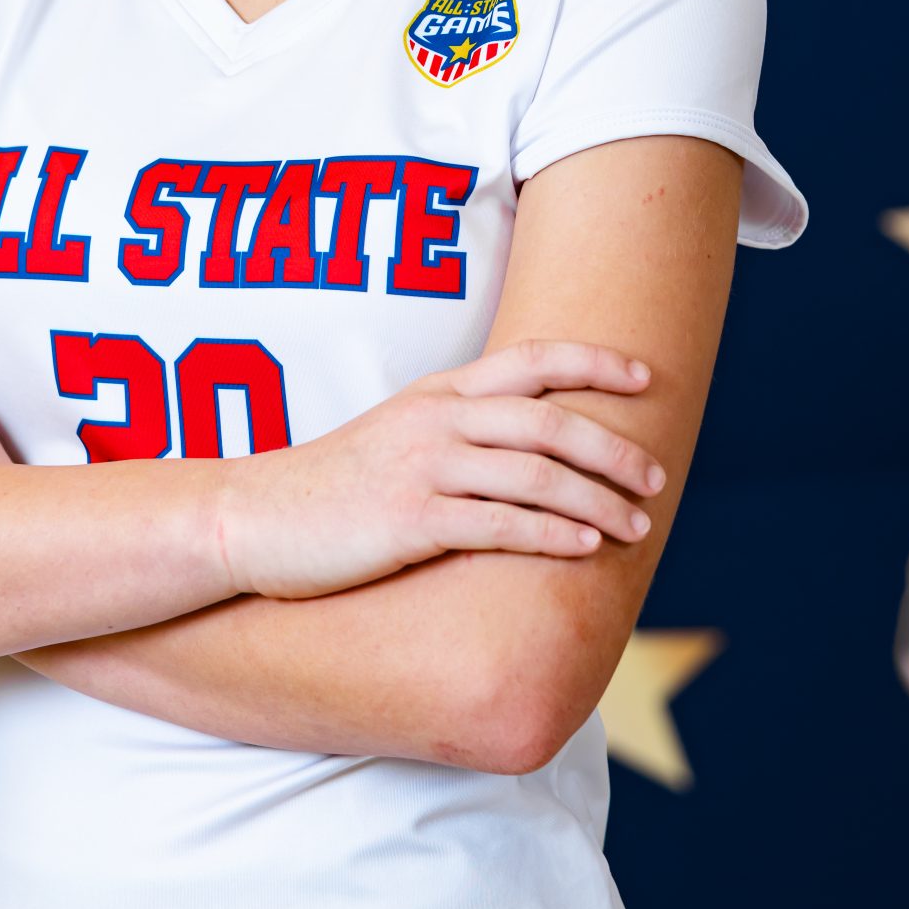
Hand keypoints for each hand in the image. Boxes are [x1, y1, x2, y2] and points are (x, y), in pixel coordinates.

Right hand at [217, 338, 665, 601]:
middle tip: (656, 476)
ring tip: (636, 525)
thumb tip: (531, 450)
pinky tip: (584, 549)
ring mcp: (423, 469)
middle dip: (614, 448)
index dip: (595, 363)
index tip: (645, 377)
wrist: (253, 520)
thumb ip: (460, 430)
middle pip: (550, 421)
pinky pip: (499, 525)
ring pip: (536, 475)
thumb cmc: (334, 487)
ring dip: (598, 500)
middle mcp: (437, 420)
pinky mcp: (409, 522)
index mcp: (439, 392)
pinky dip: (551, 535)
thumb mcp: (400, 436)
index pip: (534, 359)